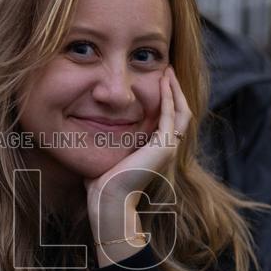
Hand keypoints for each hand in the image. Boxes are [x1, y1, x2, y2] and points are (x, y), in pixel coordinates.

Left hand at [86, 66, 190, 266]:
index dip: (167, 99)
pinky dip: (169, 97)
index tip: (159, 81)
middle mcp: (167, 148)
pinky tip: (163, 83)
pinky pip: (170, 115)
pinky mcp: (164, 146)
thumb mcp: (108, 153)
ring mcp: (168, 147)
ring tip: (169, 72)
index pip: (169, 119)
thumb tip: (90, 129)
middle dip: (175, 90)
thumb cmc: (102, 182)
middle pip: (180, 112)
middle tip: (168, 70)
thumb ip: (107, 141)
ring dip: (175, 90)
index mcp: (156, 150)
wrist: (109, 200)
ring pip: (181, 111)